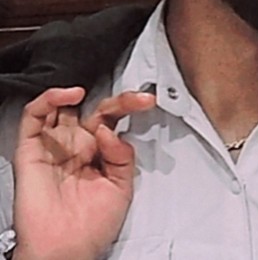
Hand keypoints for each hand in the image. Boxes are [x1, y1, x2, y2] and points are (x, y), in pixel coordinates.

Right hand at [13, 87, 154, 259]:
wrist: (66, 251)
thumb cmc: (91, 227)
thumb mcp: (122, 187)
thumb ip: (122, 155)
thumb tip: (109, 130)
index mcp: (99, 152)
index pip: (114, 119)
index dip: (130, 105)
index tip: (147, 100)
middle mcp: (77, 145)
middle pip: (94, 109)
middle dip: (116, 100)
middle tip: (135, 99)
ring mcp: (55, 146)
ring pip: (61, 107)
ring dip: (75, 93)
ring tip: (90, 94)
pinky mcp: (31, 151)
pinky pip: (33, 118)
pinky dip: (48, 100)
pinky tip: (67, 97)